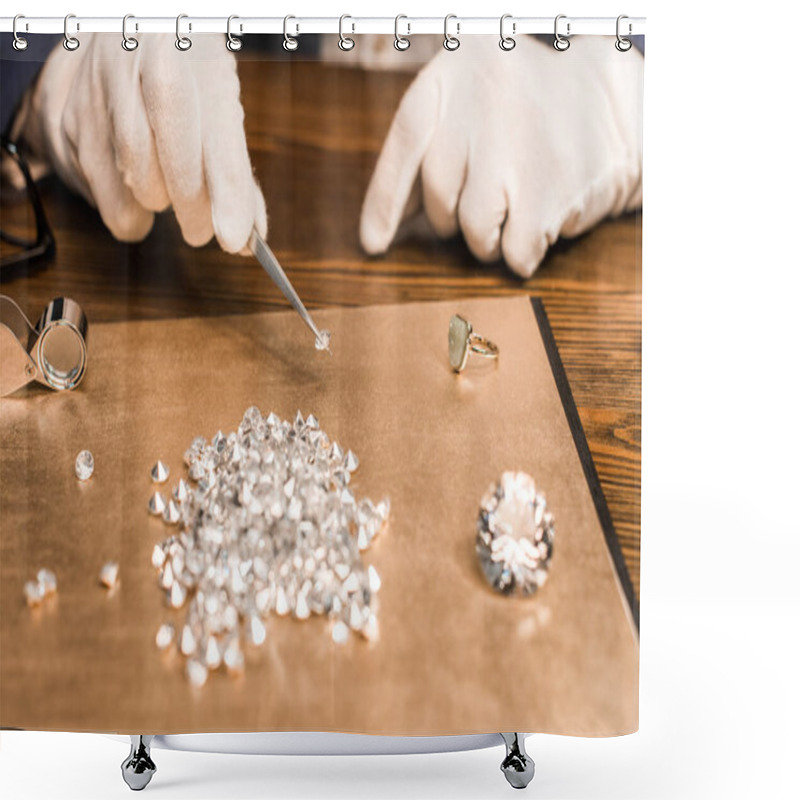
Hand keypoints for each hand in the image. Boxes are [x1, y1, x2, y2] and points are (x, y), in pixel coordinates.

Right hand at [16, 34, 265, 253]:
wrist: (128, 26)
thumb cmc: (184, 69)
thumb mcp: (220, 100)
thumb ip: (234, 170)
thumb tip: (248, 236)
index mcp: (189, 60)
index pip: (215, 142)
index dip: (226, 195)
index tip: (234, 239)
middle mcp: (138, 68)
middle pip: (171, 167)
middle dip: (192, 209)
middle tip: (201, 229)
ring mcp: (97, 92)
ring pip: (133, 181)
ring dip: (157, 201)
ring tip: (170, 194)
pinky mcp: (70, 115)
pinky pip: (99, 184)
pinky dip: (123, 200)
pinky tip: (138, 184)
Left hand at [360, 36, 642, 276]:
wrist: (625, 105)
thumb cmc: (537, 113)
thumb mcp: (477, 106)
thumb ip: (431, 155)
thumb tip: (385, 229)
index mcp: (457, 74)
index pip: (405, 145)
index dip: (384, 202)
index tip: (373, 244)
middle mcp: (483, 103)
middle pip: (440, 196)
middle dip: (456, 216)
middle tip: (491, 198)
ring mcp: (516, 148)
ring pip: (474, 229)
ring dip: (490, 237)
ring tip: (518, 208)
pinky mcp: (549, 192)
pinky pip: (514, 252)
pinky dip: (523, 254)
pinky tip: (542, 222)